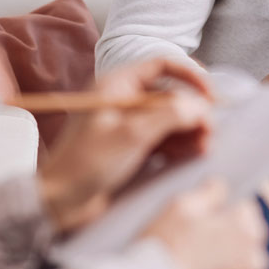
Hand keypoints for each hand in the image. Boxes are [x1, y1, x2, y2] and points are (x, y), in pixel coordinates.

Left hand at [39, 58, 213, 233]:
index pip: (161, 66)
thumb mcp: (131, 135)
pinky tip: (194, 152)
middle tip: (209, 129)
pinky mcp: (131, 147)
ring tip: (205, 145)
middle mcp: (124, 99)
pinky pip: (163, 138)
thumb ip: (169, 115)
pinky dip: (180, 143)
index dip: (189, 75)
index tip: (209, 95)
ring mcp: (127, 124)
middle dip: (192, 110)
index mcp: (116, 85)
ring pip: (168, 118)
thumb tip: (199, 107)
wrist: (59, 202)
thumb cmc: (85, 163)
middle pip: (168, 94)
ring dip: (189, 129)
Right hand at [143, 179, 268, 268]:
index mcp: (246, 228)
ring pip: (242, 265)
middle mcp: (253, 259)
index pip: (248, 208)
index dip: (227, 208)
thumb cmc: (166, 242)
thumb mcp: (183, 203)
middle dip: (232, 234)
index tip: (209, 213)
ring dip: (229, 260)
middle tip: (201, 235)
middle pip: (249, 238)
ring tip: (198, 259)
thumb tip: (220, 186)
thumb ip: (210, 191)